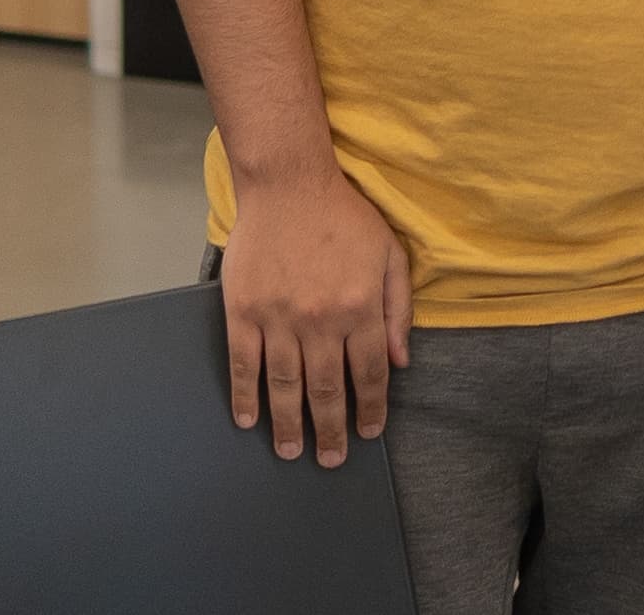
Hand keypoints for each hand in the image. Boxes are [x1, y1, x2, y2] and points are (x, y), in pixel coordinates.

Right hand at [221, 161, 411, 466]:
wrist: (289, 184)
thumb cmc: (344, 217)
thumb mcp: (389, 255)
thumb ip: (397, 309)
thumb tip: (401, 361)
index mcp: (360, 307)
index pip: (368, 374)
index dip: (370, 409)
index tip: (369, 433)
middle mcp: (321, 320)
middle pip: (325, 389)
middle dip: (331, 430)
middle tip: (331, 460)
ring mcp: (278, 318)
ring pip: (284, 386)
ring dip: (288, 425)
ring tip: (291, 452)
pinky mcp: (243, 311)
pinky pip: (243, 364)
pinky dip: (245, 396)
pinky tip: (250, 420)